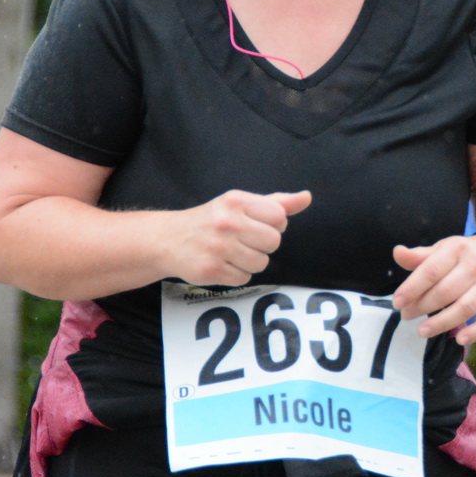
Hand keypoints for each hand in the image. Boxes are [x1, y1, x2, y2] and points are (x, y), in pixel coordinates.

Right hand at [162, 189, 311, 286]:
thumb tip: (306, 197)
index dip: (273, 225)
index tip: (256, 224)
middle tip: (243, 240)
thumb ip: (277, 202)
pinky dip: (236, 274)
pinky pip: (244, 279)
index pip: (279, 217)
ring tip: (231, 252)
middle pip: (273, 242)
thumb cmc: (213, 220)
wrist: (169, 239)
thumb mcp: (241, 204)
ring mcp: (218, 247)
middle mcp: (227, 222)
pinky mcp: (210, 270)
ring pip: (261, 263)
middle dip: (263, 244)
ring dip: (250, 261)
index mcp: (236, 201)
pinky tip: (222, 263)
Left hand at [391, 233, 475, 345]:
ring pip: (465, 308)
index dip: (412, 288)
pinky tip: (460, 339)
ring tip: (422, 331)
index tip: (397, 302)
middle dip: (422, 307)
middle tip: (406, 316)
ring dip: (442, 323)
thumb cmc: (466, 254)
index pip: (431, 271)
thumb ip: (420, 256)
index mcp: (457, 248)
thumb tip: (397, 253)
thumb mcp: (443, 248)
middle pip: (446, 291)